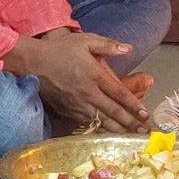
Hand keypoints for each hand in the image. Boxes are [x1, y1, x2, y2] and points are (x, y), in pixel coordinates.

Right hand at [5, 29, 151, 133]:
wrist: (32, 63)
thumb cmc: (60, 50)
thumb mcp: (85, 40)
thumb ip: (108, 45)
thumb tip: (129, 48)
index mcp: (94, 75)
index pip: (119, 93)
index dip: (134, 105)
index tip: (146, 114)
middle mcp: (87, 93)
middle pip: (113, 112)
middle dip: (131, 123)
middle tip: (145, 132)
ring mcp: (77, 104)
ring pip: (101, 121)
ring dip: (118, 131)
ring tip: (132, 138)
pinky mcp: (68, 111)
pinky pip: (87, 124)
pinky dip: (100, 131)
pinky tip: (110, 136)